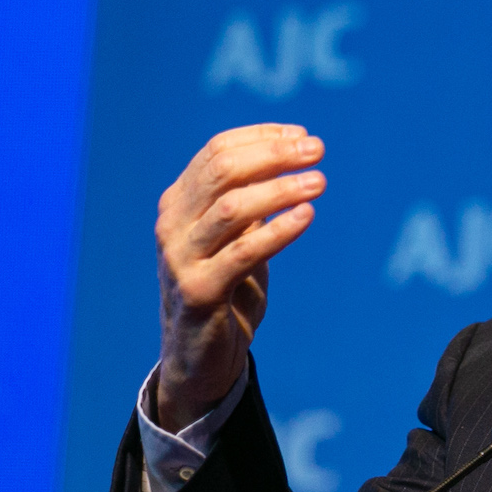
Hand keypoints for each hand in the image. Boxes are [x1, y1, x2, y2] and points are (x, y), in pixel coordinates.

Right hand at [153, 124, 325, 427]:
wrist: (199, 356)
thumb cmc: (225, 289)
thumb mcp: (235, 237)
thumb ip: (250, 200)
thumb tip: (292, 154)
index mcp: (179, 203)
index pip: (217, 152)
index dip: (261, 138)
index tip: (303, 135)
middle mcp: (172, 224)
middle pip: (223, 171)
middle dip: (274, 156)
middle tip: (317, 151)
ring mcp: (180, 258)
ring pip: (232, 209)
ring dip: (280, 190)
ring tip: (320, 182)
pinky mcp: (198, 291)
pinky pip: (243, 253)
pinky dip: (277, 231)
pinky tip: (306, 217)